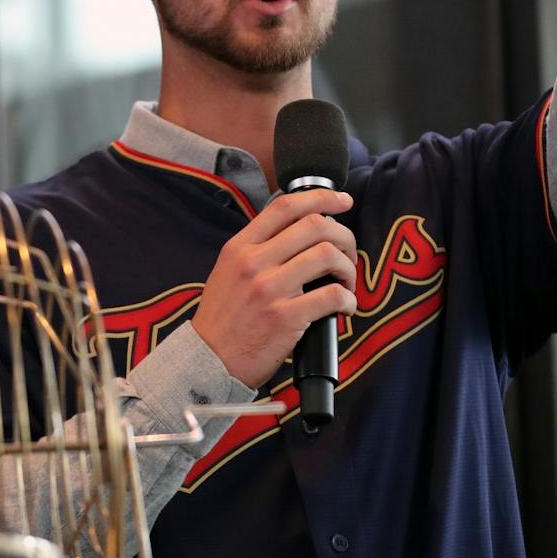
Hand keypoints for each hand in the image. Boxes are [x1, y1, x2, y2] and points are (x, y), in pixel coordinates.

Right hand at [192, 189, 357, 388]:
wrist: (208, 360)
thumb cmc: (223, 319)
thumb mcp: (228, 271)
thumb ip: (256, 249)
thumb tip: (298, 233)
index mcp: (240, 247)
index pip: (285, 206)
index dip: (321, 197)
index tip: (342, 201)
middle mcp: (254, 262)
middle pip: (314, 225)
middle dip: (343, 236)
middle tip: (348, 253)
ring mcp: (270, 288)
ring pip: (327, 255)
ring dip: (348, 268)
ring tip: (347, 283)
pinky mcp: (285, 317)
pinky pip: (332, 295)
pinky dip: (348, 300)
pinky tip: (345, 307)